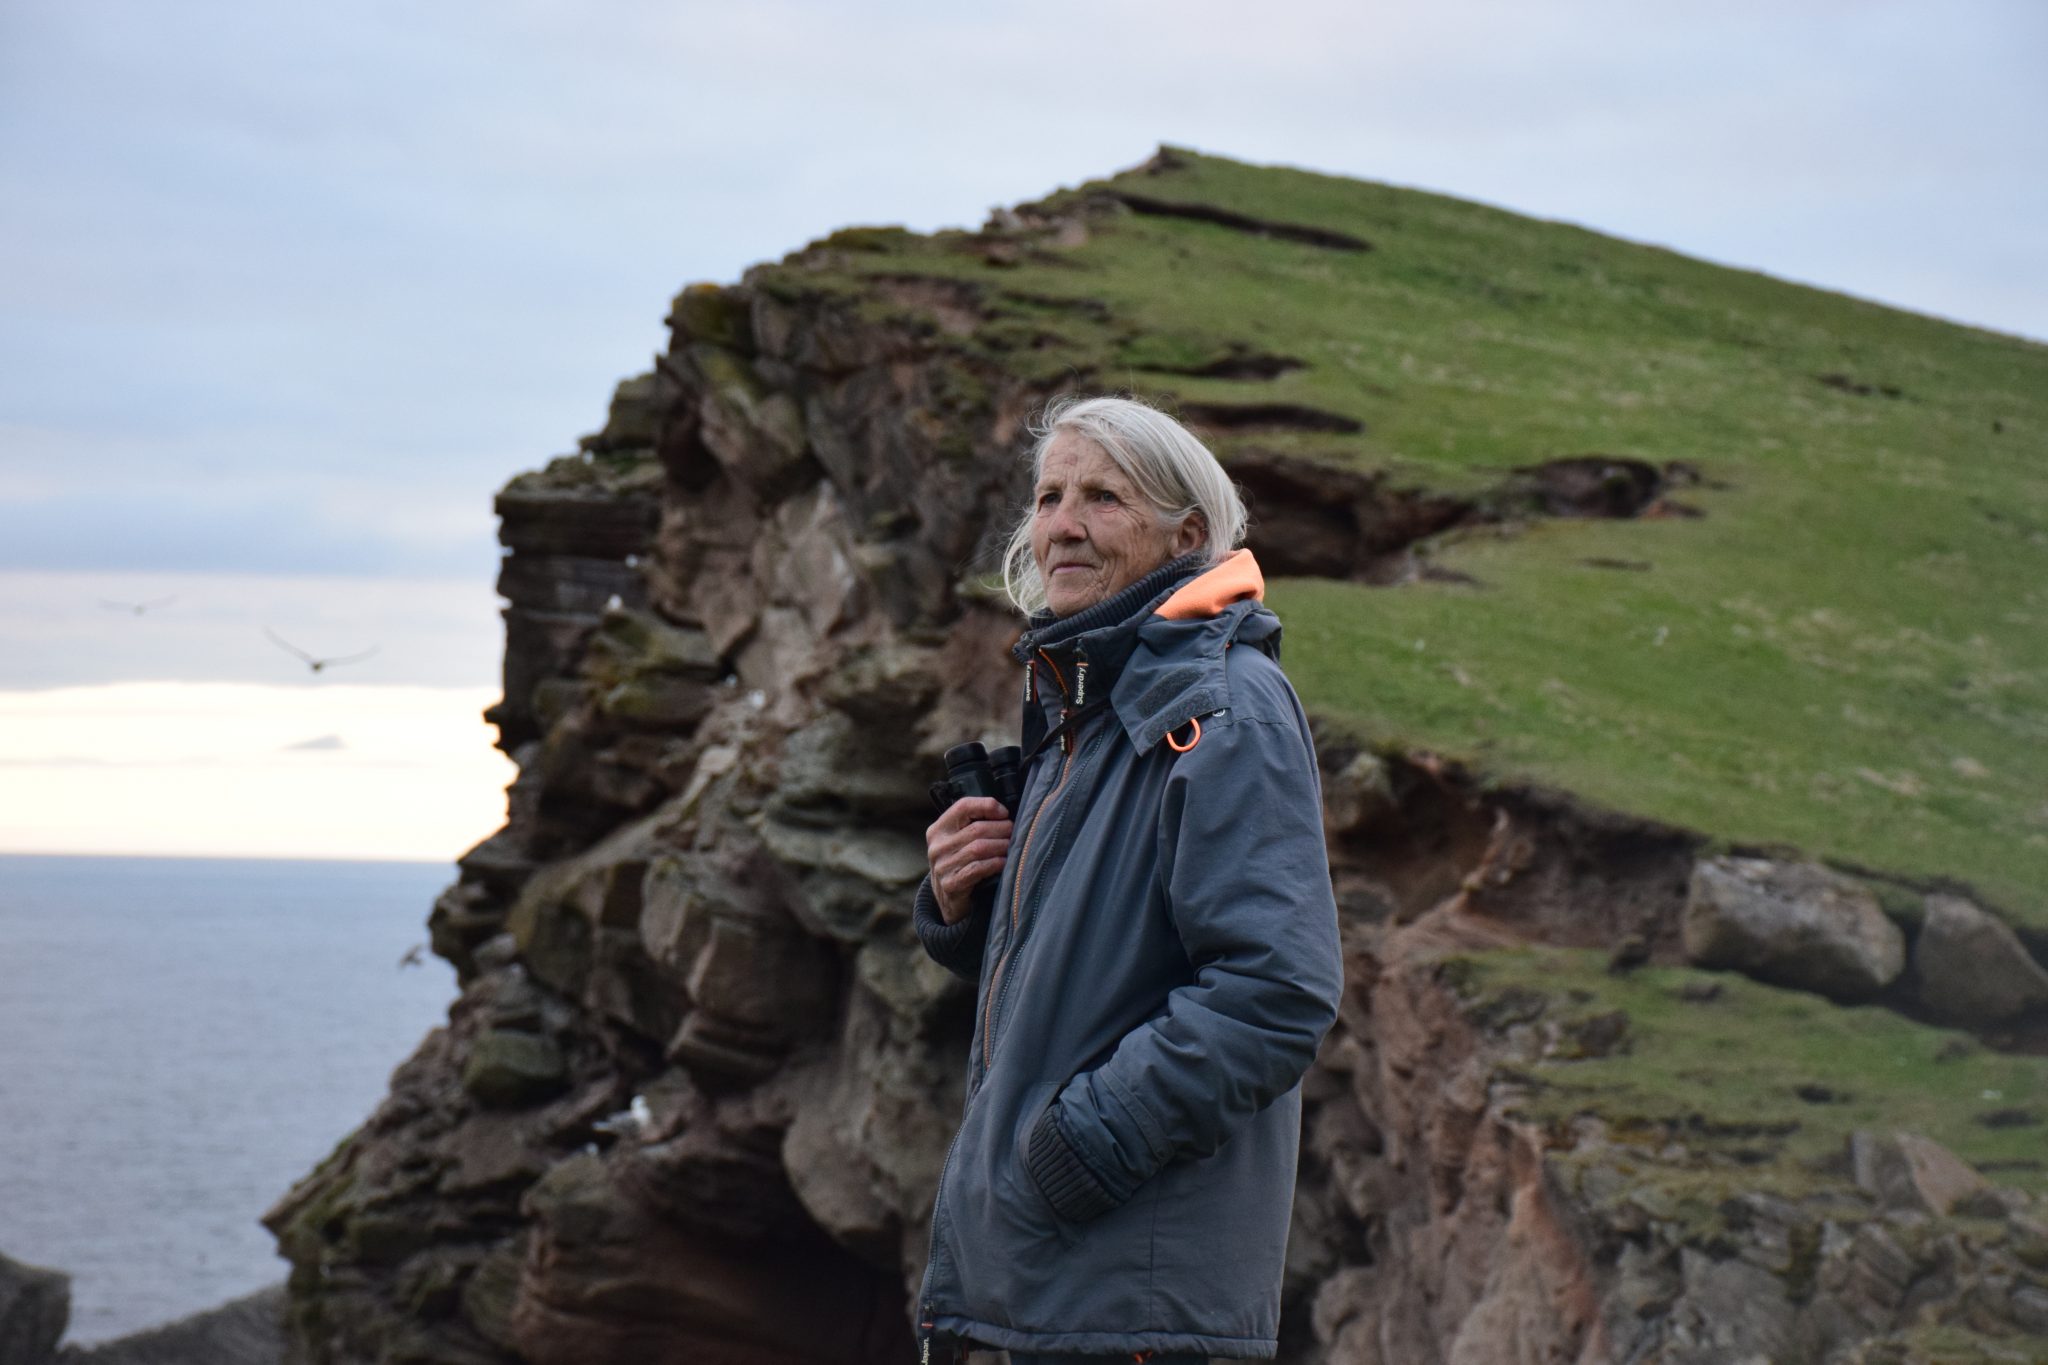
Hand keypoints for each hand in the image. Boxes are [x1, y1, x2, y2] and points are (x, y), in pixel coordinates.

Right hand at [926, 797, 1012, 924]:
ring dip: (1001, 846)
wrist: (949, 901)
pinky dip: (995, 864)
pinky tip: (1004, 863)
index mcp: (938, 829)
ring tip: (1012, 847)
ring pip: (979, 848)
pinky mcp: (950, 884)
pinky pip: (977, 868)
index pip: (963, 806)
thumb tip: (1004, 813)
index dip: (987, 806)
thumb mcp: (959, 841)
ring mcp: (942, 866)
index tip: (1004, 813)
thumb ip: (973, 825)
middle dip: (1001, 829)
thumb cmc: (961, 864)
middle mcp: (937, 846)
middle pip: (977, 829)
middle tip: (1015, 833)